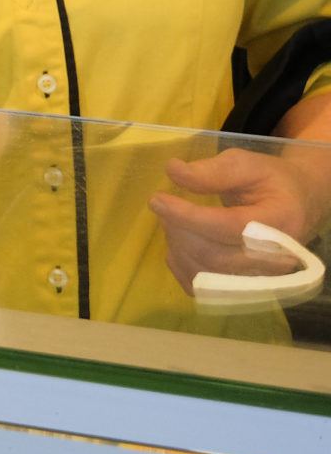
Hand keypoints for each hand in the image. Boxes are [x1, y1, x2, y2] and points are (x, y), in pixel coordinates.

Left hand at [149, 148, 330, 291]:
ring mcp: (262, 279)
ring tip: (173, 221)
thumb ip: (212, 170)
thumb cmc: (270, 182)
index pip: (230, 227)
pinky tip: (178, 243)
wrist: (296, 206)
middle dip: (180, 231)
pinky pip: (203, 289)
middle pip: (215, 256)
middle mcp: (276, 259)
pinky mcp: (245, 290)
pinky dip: (181, 266)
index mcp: (281, 221)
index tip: (157, 200)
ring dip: (178, 247)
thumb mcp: (246, 164)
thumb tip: (173, 170)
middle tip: (164, 207)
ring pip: (206, 275)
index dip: (189, 216)